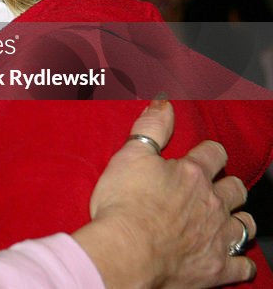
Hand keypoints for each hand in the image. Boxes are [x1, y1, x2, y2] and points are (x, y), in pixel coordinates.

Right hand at [73, 100, 256, 287]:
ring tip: (228, 220)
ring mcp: (218, 236)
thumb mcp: (130, 156)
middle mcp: (212, 203)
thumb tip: (164, 102)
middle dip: (229, 186)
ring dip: (239, 220)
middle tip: (215, 189)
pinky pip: (243, 266)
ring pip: (245, 225)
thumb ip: (151, 127)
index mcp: (192, 174)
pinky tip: (234, 260)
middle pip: (236, 189)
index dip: (210, 153)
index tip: (203, 155)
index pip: (213, 153)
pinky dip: (241, 262)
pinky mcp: (217, 267)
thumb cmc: (125, 203)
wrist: (128, 251)